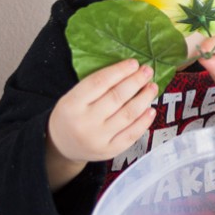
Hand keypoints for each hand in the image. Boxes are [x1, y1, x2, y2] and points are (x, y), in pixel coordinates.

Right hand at [47, 59, 156, 189]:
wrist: (62, 146)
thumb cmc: (71, 115)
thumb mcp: (73, 97)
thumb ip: (96, 86)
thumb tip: (128, 70)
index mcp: (72, 104)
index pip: (99, 82)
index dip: (119, 71)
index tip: (134, 63)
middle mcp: (85, 122)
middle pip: (116, 97)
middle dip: (136, 81)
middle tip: (147, 71)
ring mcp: (98, 139)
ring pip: (128, 115)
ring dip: (144, 98)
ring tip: (152, 87)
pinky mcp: (109, 151)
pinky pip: (132, 134)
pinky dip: (144, 121)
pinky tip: (150, 109)